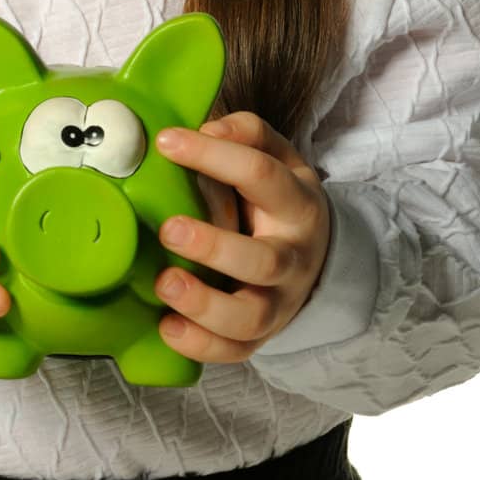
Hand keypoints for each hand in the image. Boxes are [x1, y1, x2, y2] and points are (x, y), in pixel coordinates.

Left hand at [152, 111, 330, 362]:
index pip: (260, 176)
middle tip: (167, 228)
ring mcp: (279, 303)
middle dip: (213, 247)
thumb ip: (245, 133)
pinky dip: (200, 345)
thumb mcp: (277, 156)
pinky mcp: (260, 336)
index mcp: (296, 203)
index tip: (166, 142)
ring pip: (251, 316)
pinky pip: (235, 351)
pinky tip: (167, 326)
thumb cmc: (277, 199)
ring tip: (164, 284)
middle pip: (262, 261)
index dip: (214, 156)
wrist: (316, 256)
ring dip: (204, 305)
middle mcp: (292, 257)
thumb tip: (206, 128)